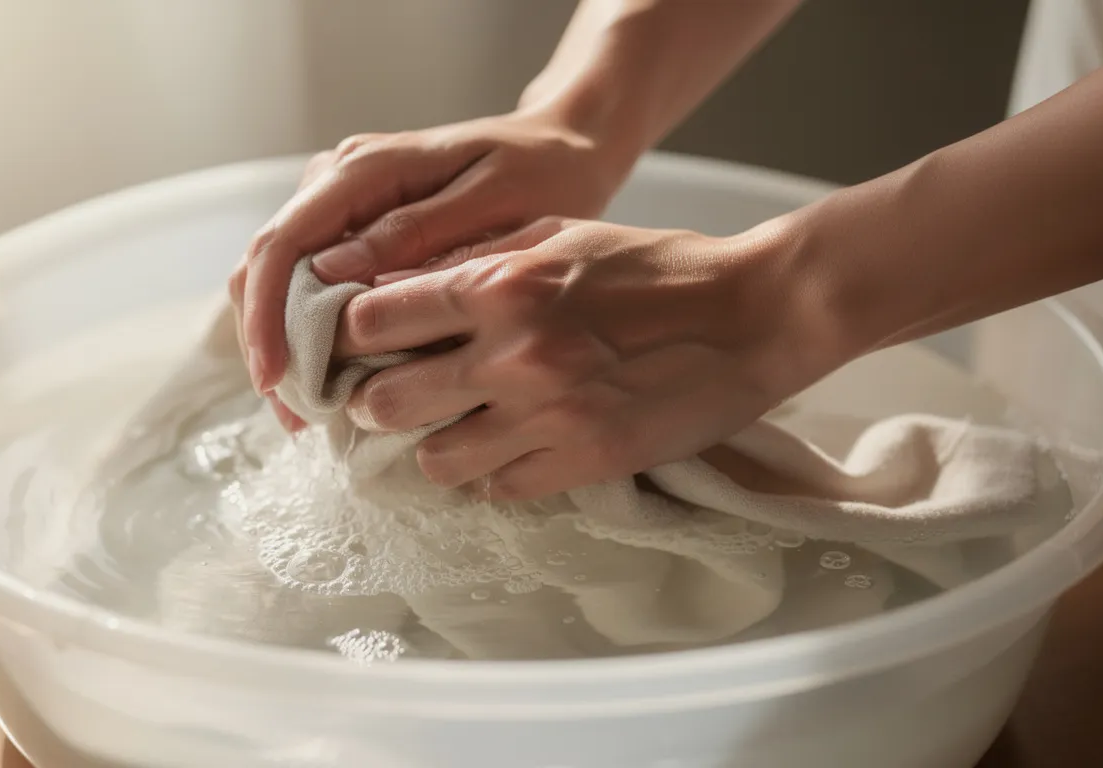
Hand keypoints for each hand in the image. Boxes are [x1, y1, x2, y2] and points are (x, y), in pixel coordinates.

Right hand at [229, 109, 641, 398]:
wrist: (562, 146)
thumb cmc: (540, 174)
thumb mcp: (491, 204)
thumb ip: (411, 232)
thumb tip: (329, 273)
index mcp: (364, 168)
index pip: (282, 241)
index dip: (266, 315)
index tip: (276, 379)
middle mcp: (337, 178)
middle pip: (265, 263)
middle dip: (267, 341)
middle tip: (295, 416)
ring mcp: (341, 201)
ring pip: (279, 276)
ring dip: (284, 342)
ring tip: (308, 412)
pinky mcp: (353, 225)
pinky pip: (309, 279)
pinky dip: (310, 331)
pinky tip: (331, 379)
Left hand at [333, 216, 833, 499]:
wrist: (752, 314)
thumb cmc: (656, 265)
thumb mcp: (560, 236)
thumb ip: (476, 259)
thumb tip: (398, 283)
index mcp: (501, 286)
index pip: (374, 319)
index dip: (350, 334)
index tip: (354, 344)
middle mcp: (513, 355)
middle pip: (386, 401)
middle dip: (374, 401)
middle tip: (384, 398)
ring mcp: (547, 417)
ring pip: (435, 461)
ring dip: (432, 446)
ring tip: (451, 430)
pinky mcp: (583, 462)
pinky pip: (498, 489)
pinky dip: (490, 475)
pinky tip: (504, 452)